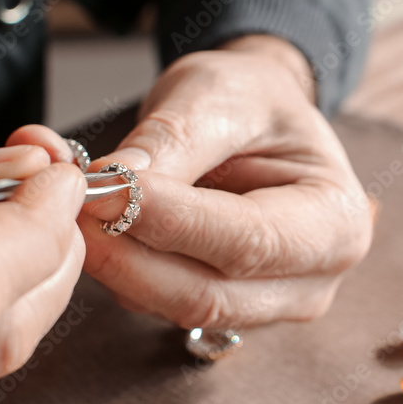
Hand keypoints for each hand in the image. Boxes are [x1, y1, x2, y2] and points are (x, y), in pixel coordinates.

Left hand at [77, 36, 373, 328]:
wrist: (254, 119)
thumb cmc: (252, 100)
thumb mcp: (219, 93)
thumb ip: (174, 139)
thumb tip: (114, 183)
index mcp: (336, 222)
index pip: (248, 240)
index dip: (171, 222)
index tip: (101, 190)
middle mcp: (313, 280)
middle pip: (209, 293)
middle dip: (129, 254)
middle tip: (67, 206)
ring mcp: (267, 305)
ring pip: (174, 306)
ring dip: (114, 263)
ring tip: (71, 204)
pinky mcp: (220, 310)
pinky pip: (157, 303)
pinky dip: (116, 267)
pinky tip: (93, 223)